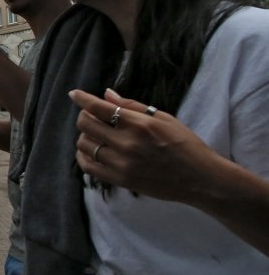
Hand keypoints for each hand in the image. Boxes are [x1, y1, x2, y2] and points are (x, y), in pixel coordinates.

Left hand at [73, 88, 219, 202]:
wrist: (200, 179)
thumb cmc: (185, 144)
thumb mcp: (164, 118)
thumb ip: (132, 106)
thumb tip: (107, 94)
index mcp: (138, 124)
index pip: (99, 107)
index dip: (82, 99)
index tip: (74, 94)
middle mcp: (126, 143)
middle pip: (86, 125)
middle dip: (85, 116)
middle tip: (93, 116)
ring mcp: (122, 164)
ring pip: (84, 145)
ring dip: (85, 136)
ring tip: (96, 135)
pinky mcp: (120, 180)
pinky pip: (88, 167)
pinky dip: (84, 157)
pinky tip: (91, 152)